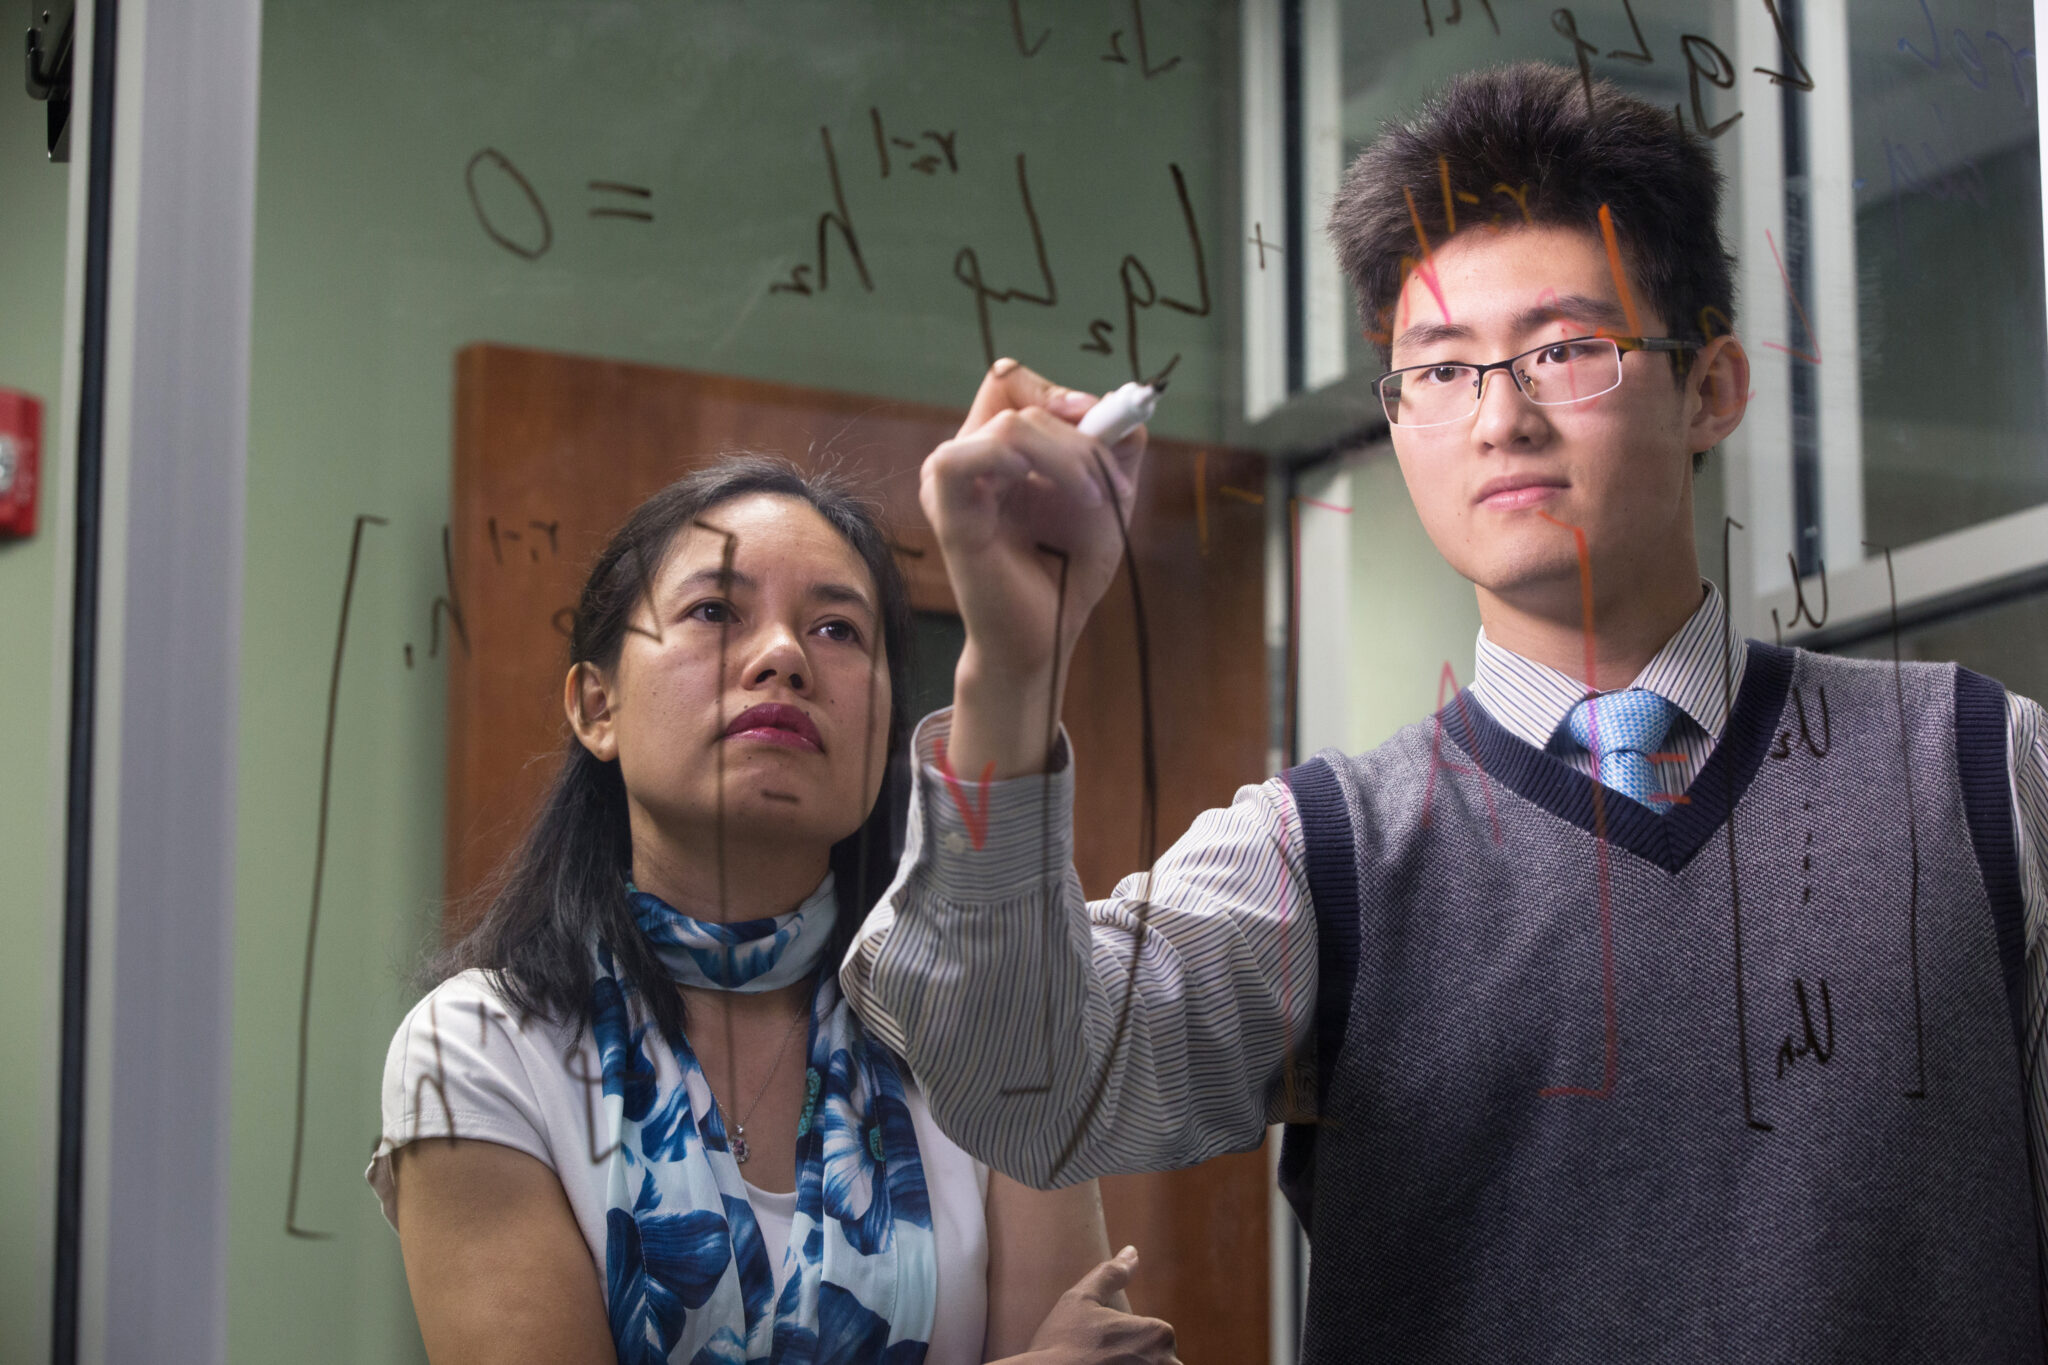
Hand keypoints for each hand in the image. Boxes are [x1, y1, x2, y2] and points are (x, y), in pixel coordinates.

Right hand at [920, 359, 1148, 775]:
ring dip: (1068, 454)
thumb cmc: (1070, 567)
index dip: (1055, 391)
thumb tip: (1110, 403)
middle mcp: (966, 456)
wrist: (1049, 631)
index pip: (1010, 380)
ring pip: (1009, 422)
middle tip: (1110, 481)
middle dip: (1077, 430)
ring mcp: (949, 480)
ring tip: (1094, 499)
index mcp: (995, 448)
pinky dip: (1023, 461)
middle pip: (1013, 391)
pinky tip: (1053, 495)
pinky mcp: (946, 507)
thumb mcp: (1109, 490)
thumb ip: (1114, 441)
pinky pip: (969, 454)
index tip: (1095, 421)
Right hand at [1020, 1246, 1180, 1364]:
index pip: (1155, 1339)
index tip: (1101, 1351)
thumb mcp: (1081, 1299)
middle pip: (1159, 1363)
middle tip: (1098, 1363)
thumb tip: (1132, 1252)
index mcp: (1158, 1334)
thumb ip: (1111, 1274)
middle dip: (1134, 1362)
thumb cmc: (1060, 1343)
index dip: (1127, 1345)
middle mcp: (1166, 1364)